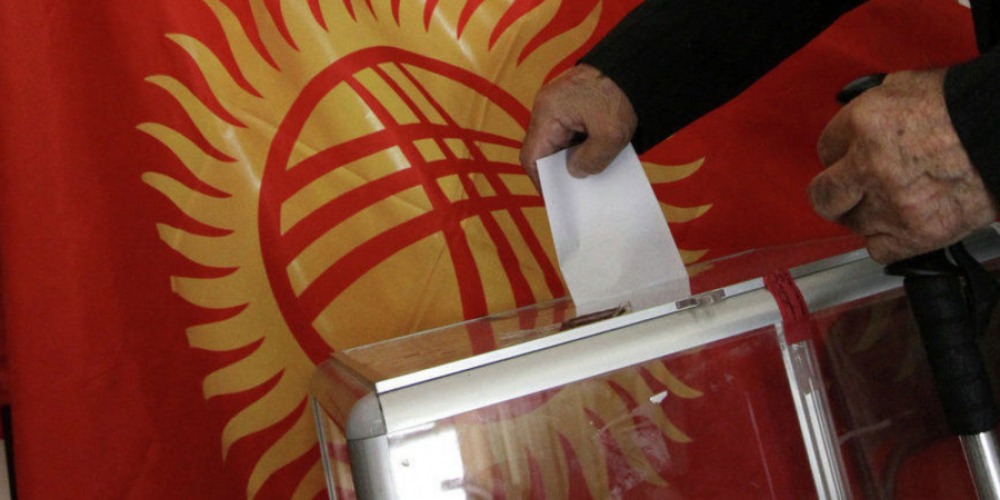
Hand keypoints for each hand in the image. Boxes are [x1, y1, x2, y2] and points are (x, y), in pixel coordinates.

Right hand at [519, 64, 637, 188]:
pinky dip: (581, 143)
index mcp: (548, 112)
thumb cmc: (622, 95)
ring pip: (558, 139)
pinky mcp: (575, 99)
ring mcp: (560, 101)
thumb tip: (576, 171)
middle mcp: (547, 105)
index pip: (531, 155)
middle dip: (558, 169)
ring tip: (588, 173)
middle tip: (574, 189)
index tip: (555, 196)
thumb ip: (589, 160)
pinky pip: (571, 128)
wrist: (639, 62)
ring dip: (572, 155)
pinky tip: (596, 153)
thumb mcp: (610, 136)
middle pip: (543, 147)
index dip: (541, 180)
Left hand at [808, 69, 997, 263]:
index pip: (824, 149)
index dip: (837, 154)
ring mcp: (892, 204)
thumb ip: (872, 109)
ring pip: (852, 224)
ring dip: (864, 215)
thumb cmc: (967, 105)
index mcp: (865, 124)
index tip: (846, 159)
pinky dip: (886, 240)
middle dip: (833, 193)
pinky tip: (897, 224)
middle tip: (848, 190)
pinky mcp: (917, 233)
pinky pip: (879, 250)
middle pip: (823, 196)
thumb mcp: (907, 86)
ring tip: (887, 202)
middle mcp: (871, 167)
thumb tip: (857, 125)